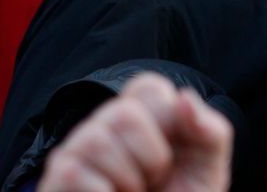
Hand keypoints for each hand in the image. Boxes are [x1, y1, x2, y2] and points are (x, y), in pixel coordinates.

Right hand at [38, 73, 232, 191]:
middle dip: (150, 156)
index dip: (168, 120)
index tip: (174, 153)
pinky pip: (72, 172)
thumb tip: (183, 97)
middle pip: (124, 112)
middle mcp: (105, 127)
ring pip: (96, 140)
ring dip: (127, 179)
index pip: (148, 87)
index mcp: (143, 117)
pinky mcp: (55, 181)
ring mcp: (76, 152)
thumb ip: (211, 131)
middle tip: (153, 181)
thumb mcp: (207, 172)